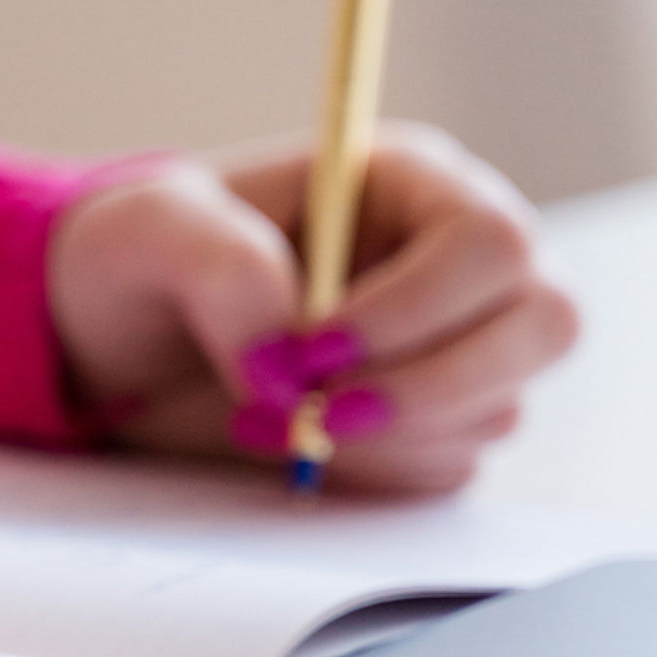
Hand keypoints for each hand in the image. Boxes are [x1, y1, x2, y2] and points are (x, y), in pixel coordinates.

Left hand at [44, 124, 577, 493]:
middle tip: (314, 416)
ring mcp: (457, 344)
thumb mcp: (146, 230)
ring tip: (260, 421)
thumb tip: (286, 351)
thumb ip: (218, 263)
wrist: (113, 342)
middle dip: (428, 387)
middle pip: (544, 325)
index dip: (416, 309)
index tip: (309, 351)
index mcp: (412, 183)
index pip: (490, 241)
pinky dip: (372, 473)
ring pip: (498, 407)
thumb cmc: (136, 258)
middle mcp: (456, 261)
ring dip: (382, 438)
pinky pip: (451, 467)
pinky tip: (289, 447)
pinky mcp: (433, 421)